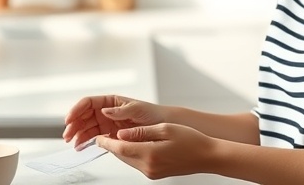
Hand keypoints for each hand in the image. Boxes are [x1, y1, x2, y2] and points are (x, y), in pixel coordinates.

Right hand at [62, 95, 164, 147]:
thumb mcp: (138, 109)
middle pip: (84, 116)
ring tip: (73, 143)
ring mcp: (108, 124)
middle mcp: (107, 112)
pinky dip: (86, 142)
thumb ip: (120, 110)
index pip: (89, 103)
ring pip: (87, 127)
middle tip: (68, 135)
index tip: (69, 119)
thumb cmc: (153, 114)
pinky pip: (95, 137)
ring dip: (78, 134)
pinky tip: (81, 146)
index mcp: (111, 101)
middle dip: (74, 124)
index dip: (77, 109)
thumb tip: (105, 110)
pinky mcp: (110, 135)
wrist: (164, 127)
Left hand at [96, 123, 216, 179]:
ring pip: (127, 159)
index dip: (106, 142)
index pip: (120, 148)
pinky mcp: (154, 174)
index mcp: (149, 154)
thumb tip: (121, 133)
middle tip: (100, 134)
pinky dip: (130, 153)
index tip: (97, 136)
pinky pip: (136, 163)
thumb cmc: (190, 140)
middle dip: (110, 145)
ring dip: (120, 149)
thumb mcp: (165, 129)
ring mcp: (151, 172)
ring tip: (112, 138)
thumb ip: (140, 132)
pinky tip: (130, 144)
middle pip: (121, 155)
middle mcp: (148, 166)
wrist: (206, 156)